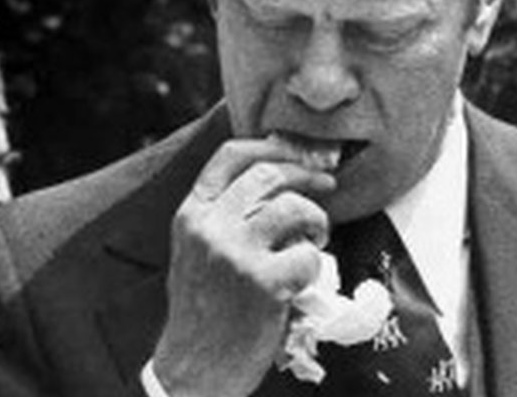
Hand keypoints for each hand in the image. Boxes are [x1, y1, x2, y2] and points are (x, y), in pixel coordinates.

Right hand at [151, 140, 334, 396]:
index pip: (230, 156)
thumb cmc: (202, 311)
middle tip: (326, 184)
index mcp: (190, 215)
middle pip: (268, 174)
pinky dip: (314, 267)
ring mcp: (235, 254)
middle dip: (306, 174)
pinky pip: (309, 256)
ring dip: (315, 221)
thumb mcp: (197, 252)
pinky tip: (301, 282)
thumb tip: (279, 181)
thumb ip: (225, 216)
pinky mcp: (263, 283)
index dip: (270, 146)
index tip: (297, 152)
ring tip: (314, 238)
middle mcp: (209, 227)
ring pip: (293, 208)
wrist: (193, 368)